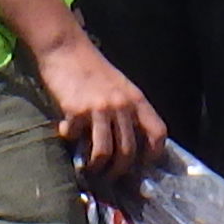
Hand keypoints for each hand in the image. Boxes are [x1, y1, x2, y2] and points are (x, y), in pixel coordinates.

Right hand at [29, 29, 167, 183]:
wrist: (66, 47)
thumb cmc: (92, 67)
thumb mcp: (119, 86)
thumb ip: (126, 110)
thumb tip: (125, 142)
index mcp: (136, 99)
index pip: (157, 132)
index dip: (154, 153)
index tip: (143, 163)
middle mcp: (122, 106)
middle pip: (129, 150)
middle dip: (120, 170)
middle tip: (110, 176)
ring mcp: (99, 109)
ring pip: (105, 152)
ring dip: (97, 167)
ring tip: (90, 169)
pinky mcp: (76, 111)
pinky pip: (75, 137)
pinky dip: (69, 139)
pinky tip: (66, 133)